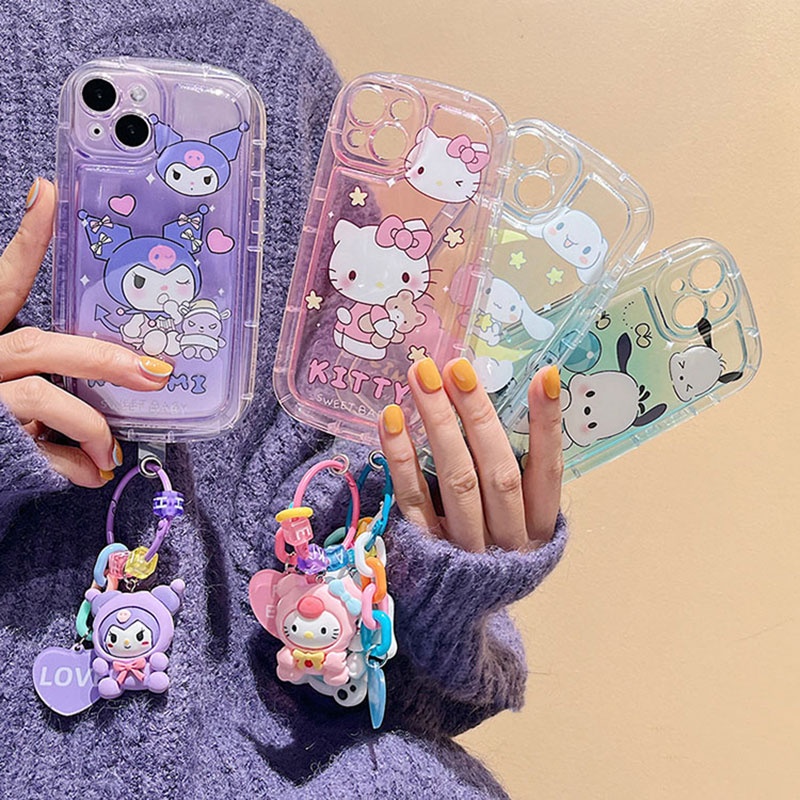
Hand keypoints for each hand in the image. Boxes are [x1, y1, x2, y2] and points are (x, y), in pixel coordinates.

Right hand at [0, 178, 173, 486]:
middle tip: (155, 373)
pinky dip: (71, 463)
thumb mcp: (9, 378)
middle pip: (40, 347)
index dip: (27, 240)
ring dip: (88, 425)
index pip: (3, 282)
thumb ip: (49, 376)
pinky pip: (38, 450)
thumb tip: (113, 388)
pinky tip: (90, 472)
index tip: (48, 191)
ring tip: (111, 451)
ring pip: (39, 397)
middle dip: (103, 359)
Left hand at [378, 357, 562, 551]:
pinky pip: (410, 499)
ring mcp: (464, 549)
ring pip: (455, 480)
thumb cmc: (492, 553)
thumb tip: (512, 402)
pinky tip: (390, 419)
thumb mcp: (519, 522)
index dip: (547, 425)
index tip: (543, 374)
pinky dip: (400, 457)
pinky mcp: (423, 550)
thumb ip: (517, 476)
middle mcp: (508, 541)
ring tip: (422, 377)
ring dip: (437, 423)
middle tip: (456, 367)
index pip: (547, 471)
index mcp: (540, 530)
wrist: (455, 618)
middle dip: (477, 415)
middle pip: (495, 471)